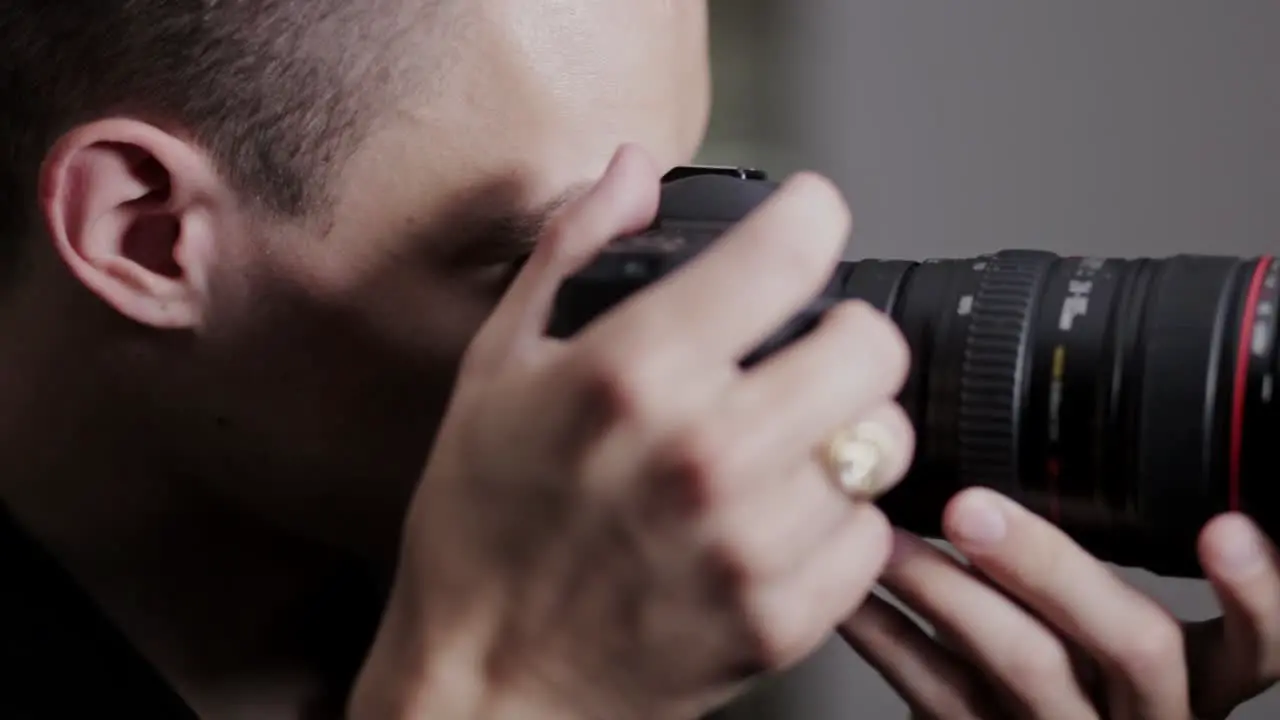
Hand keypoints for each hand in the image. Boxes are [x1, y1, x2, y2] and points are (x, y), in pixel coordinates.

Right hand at [350, 146, 915, 719]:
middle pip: (870, 347)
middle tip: (804, 352)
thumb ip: (573, 252)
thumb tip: (631, 172)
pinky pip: (871, 537)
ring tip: (785, 445)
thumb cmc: (481, 525)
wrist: (488, 683)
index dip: (810, 216)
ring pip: (882, 444)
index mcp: (632, 373)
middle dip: (843, 334)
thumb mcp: (498, 367)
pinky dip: (839, 521)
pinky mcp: (780, 618)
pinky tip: (778, 519)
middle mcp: (704, 453)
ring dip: (843, 432)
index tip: (806, 221)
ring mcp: (750, 543)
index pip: (791, 251)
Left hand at [840, 487, 1279, 719]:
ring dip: (946, 589)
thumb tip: (1045, 447)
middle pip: (1133, 643)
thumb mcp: (1118, 635)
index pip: (1259, 642)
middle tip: (972, 509)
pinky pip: (938, 697)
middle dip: (1051, 565)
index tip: (1223, 526)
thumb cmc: (1080, 683)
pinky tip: (851, 593)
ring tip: (885, 536)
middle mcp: (1148, 712)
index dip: (1254, 590)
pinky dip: (886, 636)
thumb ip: (1108, 575)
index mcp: (1196, 673)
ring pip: (1027, 667)